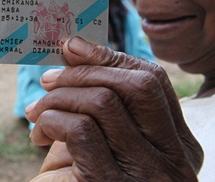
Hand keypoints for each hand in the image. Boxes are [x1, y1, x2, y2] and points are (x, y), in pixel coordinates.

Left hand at [26, 36, 202, 181]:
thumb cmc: (80, 180)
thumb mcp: (98, 136)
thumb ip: (94, 98)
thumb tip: (75, 46)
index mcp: (177, 145)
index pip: (153, 83)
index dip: (110, 58)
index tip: (73, 47)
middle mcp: (173, 161)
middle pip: (134, 86)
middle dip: (82, 73)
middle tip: (48, 81)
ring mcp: (146, 176)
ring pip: (102, 103)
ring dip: (58, 99)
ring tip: (37, 114)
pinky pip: (79, 130)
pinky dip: (51, 121)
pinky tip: (38, 135)